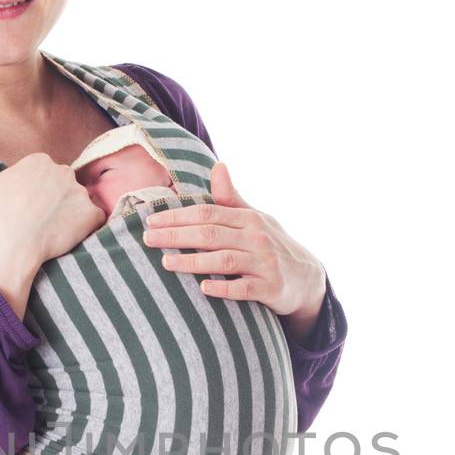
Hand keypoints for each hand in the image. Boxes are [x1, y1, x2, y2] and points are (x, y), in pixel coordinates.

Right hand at [0, 136, 101, 318]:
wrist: (8, 243)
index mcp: (39, 161)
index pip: (47, 173)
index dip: (39, 193)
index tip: (28, 208)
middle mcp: (62, 171)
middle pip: (65, 185)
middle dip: (58, 200)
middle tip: (42, 221)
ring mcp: (78, 192)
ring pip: (80, 202)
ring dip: (73, 214)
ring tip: (54, 231)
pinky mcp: (90, 214)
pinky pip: (95, 219)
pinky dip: (87, 228)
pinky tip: (69, 236)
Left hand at [142, 161, 326, 334]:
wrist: (307, 278)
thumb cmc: (270, 245)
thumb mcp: (254, 219)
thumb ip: (231, 198)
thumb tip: (218, 166)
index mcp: (248, 218)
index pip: (208, 213)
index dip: (178, 216)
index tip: (151, 220)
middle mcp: (256, 237)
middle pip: (211, 234)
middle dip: (177, 236)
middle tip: (148, 239)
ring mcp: (264, 263)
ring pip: (225, 261)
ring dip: (193, 262)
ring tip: (166, 263)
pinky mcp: (271, 288)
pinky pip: (244, 289)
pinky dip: (224, 288)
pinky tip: (203, 289)